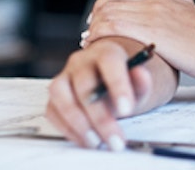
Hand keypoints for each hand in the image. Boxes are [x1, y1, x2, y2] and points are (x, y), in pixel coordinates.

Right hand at [46, 37, 160, 149]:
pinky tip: (85, 139)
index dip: (117, 84)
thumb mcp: (138, 84)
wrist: (107, 85)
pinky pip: (53, 111)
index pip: (108, 60)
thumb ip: (141, 81)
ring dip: (78, 123)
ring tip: (96, 142)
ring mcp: (64, 77)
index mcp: (105, 52)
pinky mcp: (54, 96)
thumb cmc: (122, 85)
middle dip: (100, 117)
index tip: (126, 109)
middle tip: (115, 139)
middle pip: (84, 84)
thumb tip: (141, 74)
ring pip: (61, 94)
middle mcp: (81, 61)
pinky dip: (67, 129)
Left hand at [85, 0, 194, 84]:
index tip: (99, 16)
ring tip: (90, 42)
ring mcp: (153, 16)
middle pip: (110, 0)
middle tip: (90, 32)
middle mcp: (154, 2)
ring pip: (108, 13)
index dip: (104, 1)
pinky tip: (97, 48)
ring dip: (93, 27)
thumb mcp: (193, 6)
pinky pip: (115, 27)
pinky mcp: (152, 34)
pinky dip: (99, 36)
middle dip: (95, 15)